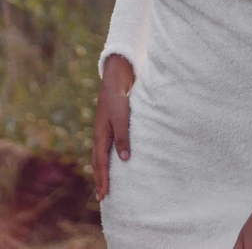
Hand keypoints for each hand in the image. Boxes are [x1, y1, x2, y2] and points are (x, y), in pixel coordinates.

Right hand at [92, 54, 134, 202]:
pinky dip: (106, 160)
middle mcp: (99, 137)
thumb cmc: (118, 100)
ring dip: (102, 171)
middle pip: (98, 163)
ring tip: (104, 183)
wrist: (114, 82)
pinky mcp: (109, 127)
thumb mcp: (121, 119)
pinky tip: (111, 162)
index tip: (104, 195)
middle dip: (99, 179)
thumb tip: (124, 160)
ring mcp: (103, 132)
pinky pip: (105, 149)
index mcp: (100, 137)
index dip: (103, 180)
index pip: (101, 164)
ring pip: (100, 156)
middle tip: (102, 197)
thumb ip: (123, 138)